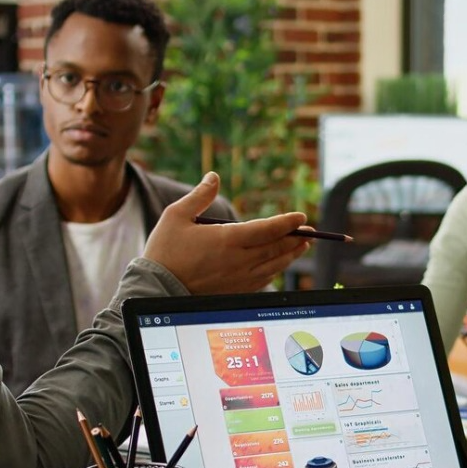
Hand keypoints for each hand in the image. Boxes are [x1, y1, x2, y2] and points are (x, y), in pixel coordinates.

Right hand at [143, 173, 309, 293]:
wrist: (156, 289)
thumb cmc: (164, 251)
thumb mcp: (176, 216)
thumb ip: (200, 196)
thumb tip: (214, 176)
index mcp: (228, 240)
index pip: (268, 229)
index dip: (287, 222)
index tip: (301, 217)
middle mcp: (238, 261)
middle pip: (276, 248)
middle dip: (295, 238)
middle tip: (311, 232)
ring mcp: (238, 279)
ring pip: (273, 266)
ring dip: (289, 255)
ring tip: (301, 246)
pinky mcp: (234, 291)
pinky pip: (263, 280)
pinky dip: (275, 270)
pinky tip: (277, 265)